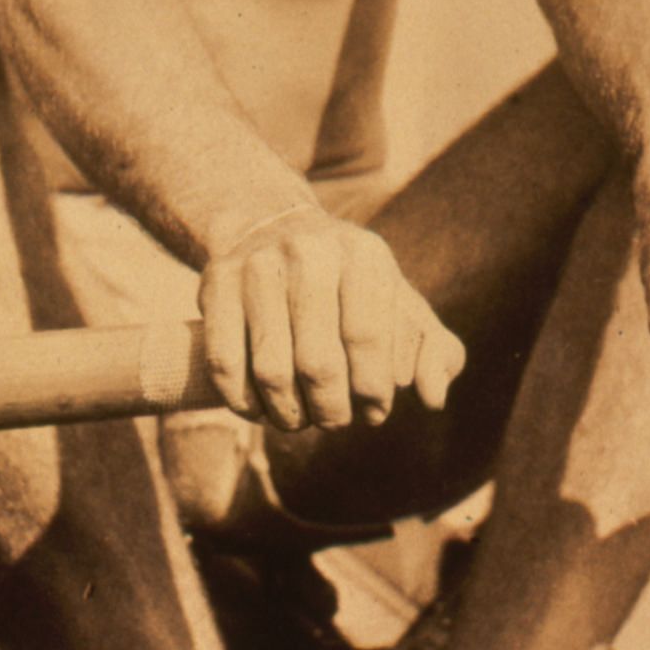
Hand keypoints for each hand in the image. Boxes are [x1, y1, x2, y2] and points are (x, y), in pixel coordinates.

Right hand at [198, 207, 465, 432]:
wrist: (271, 229)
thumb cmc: (348, 285)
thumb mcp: (398, 305)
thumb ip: (432, 351)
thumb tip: (434, 397)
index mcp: (364, 255)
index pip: (368, 338)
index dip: (372, 390)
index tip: (374, 413)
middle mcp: (310, 252)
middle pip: (318, 363)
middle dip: (332, 409)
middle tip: (335, 420)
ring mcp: (257, 266)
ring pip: (271, 370)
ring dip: (288, 413)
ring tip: (300, 419)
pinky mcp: (215, 284)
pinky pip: (225, 363)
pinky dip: (243, 400)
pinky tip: (259, 408)